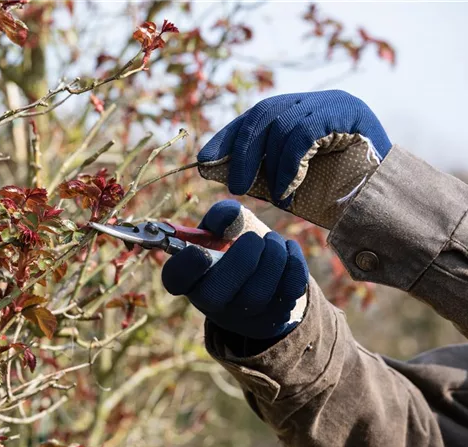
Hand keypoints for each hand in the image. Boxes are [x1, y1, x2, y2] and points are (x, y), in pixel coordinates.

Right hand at [161, 200, 308, 339]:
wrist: (263, 272)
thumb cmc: (234, 245)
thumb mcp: (223, 227)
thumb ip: (222, 216)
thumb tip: (228, 217)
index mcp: (189, 276)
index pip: (175, 279)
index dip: (185, 267)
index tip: (201, 251)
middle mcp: (210, 303)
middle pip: (216, 294)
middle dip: (242, 260)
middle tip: (254, 239)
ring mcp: (241, 317)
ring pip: (257, 294)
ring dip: (272, 258)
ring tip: (272, 241)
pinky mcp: (272, 319)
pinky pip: (286, 294)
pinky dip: (293, 265)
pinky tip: (287, 250)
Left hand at [197, 90, 390, 227]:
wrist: (387, 200)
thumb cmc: (338, 194)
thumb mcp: (290, 181)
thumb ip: (260, 171)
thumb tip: (216, 171)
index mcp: (298, 113)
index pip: (255, 116)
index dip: (227, 136)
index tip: (203, 159)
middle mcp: (312, 101)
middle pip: (263, 114)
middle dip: (241, 150)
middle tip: (233, 185)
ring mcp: (330, 102)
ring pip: (280, 123)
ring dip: (270, 165)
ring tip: (275, 194)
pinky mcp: (346, 110)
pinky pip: (302, 133)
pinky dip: (289, 164)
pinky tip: (288, 188)